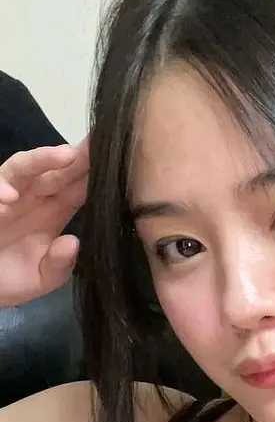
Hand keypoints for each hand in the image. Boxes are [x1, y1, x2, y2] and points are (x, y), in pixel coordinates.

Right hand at [0, 141, 87, 305]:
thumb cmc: (13, 277)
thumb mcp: (44, 277)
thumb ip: (60, 264)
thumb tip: (73, 243)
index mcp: (54, 212)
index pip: (78, 187)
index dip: (95, 173)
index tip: (117, 158)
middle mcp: (33, 198)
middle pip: (57, 171)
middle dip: (78, 157)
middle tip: (98, 144)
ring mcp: (8, 197)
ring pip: (24, 168)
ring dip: (42, 159)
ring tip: (65, 155)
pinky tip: (9, 196)